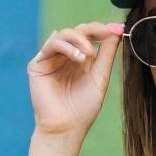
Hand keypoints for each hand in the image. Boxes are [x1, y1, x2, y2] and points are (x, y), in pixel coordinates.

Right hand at [27, 21, 124, 137]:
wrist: (67, 127)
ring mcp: (51, 59)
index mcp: (81, 60)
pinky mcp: (38, 64)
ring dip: (79, 39)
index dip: (101, 29)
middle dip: (92, 30)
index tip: (117, 28)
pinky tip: (78, 58)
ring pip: (64, 34)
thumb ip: (107, 54)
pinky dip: (66, 47)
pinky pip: (51, 45)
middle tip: (105, 34)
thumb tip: (116, 30)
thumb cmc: (84, 108)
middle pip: (77, 31)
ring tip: (88, 55)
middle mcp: (65, 57)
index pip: (89, 36)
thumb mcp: (100, 77)